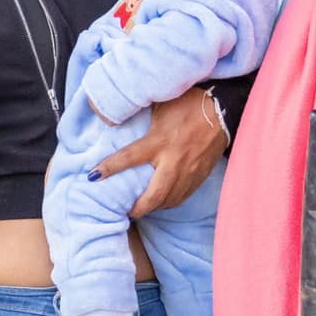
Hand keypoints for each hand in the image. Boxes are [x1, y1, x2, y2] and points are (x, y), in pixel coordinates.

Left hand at [95, 88, 227, 216]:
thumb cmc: (189, 103)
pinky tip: (163, 201)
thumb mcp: (160, 105)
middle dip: (138, 208)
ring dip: (154, 208)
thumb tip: (117, 117)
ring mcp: (189, 171)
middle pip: (153, 196)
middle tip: (127, 211)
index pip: (129, 157)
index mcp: (159, 141)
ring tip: (142, 208)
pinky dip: (170, 202)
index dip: (109, 168)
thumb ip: (141, 115)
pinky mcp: (200, 176)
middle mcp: (173, 161)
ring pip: (169, 201)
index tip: (93, 176)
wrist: (223, 111)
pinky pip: (183, 196)